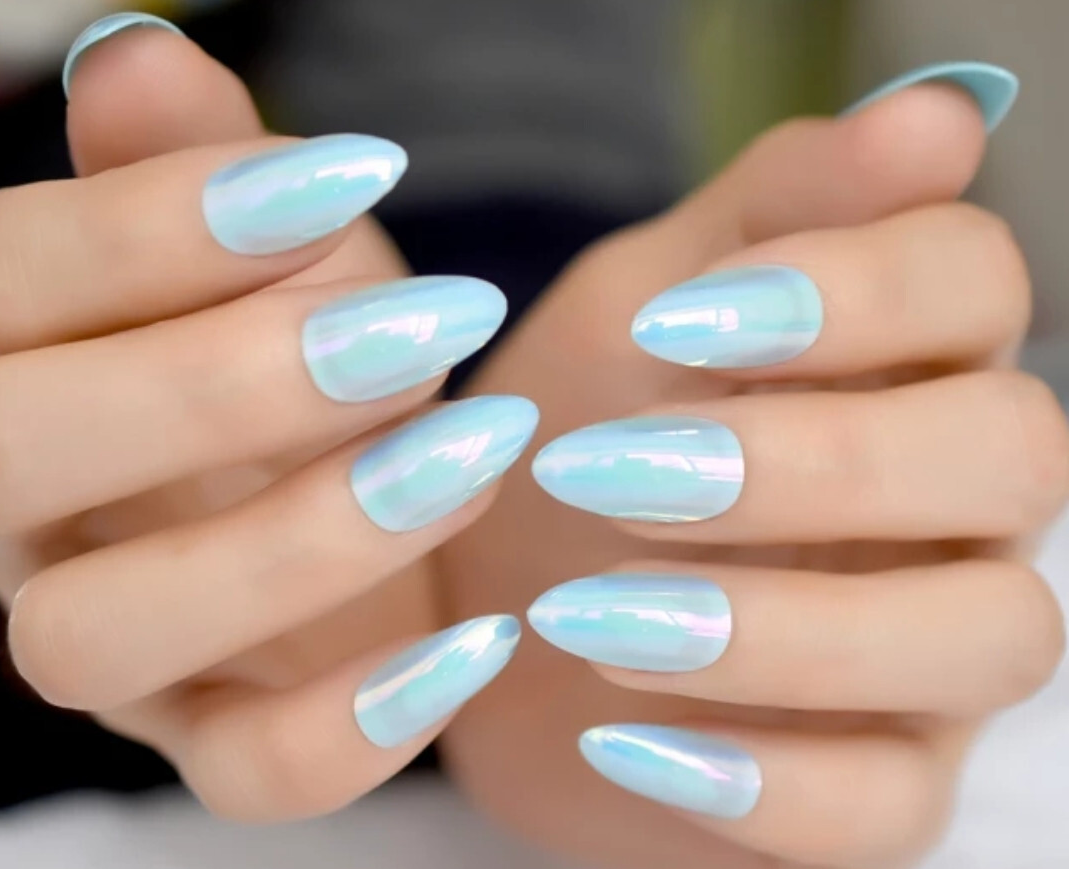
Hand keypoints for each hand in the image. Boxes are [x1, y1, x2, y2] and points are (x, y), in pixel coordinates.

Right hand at [0, 21, 529, 821]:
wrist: (375, 489)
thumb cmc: (316, 344)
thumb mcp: (283, 246)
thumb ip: (201, 168)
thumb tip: (135, 59)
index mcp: (15, 360)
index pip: (1, 283)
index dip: (152, 226)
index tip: (348, 176)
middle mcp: (24, 512)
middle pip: (14, 454)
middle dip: (219, 382)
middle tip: (419, 324)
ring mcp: (111, 643)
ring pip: (105, 634)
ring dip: (298, 542)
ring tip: (475, 454)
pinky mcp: (212, 736)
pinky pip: (246, 774)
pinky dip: (361, 724)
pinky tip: (484, 638)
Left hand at [441, 72, 1067, 866]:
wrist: (497, 606)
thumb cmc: (580, 434)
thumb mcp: (642, 304)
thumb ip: (772, 211)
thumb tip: (943, 110)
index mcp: (905, 363)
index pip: (977, 284)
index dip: (855, 289)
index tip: (679, 318)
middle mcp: (956, 507)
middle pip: (1016, 458)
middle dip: (817, 460)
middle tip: (617, 470)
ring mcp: (931, 654)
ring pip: (984, 638)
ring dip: (785, 625)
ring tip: (598, 614)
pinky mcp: (876, 785)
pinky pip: (887, 810)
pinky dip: (760, 779)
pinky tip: (622, 736)